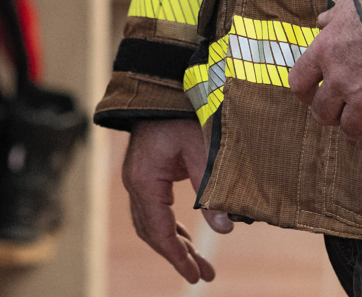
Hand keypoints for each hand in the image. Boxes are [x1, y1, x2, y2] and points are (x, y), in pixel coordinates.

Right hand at [121, 117, 234, 282]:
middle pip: (153, 232)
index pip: (159, 230)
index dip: (177, 256)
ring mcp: (139, 179)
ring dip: (174, 243)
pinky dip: (170, 227)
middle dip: (177, 255)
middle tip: (202, 275)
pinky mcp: (147, 174)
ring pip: (152, 223)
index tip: (193, 275)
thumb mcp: (200, 150)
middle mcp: (136, 183)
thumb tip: (225, 228)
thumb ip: (210, 190)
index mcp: (145, 181)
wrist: (162, 86)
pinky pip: (155, 210)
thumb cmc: (180, 113)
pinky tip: (186, 237)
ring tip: (197, 263)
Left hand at [289, 0, 361, 147]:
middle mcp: (339, 79)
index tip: (316, 93)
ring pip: (351, 130)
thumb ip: (334, 17)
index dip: (307, 93)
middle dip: (333, 114)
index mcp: (325, 51)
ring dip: (361, 125)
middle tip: (347, 108)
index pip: (299, 83)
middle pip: (322, 114)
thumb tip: (322, 23)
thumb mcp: (353, 4)